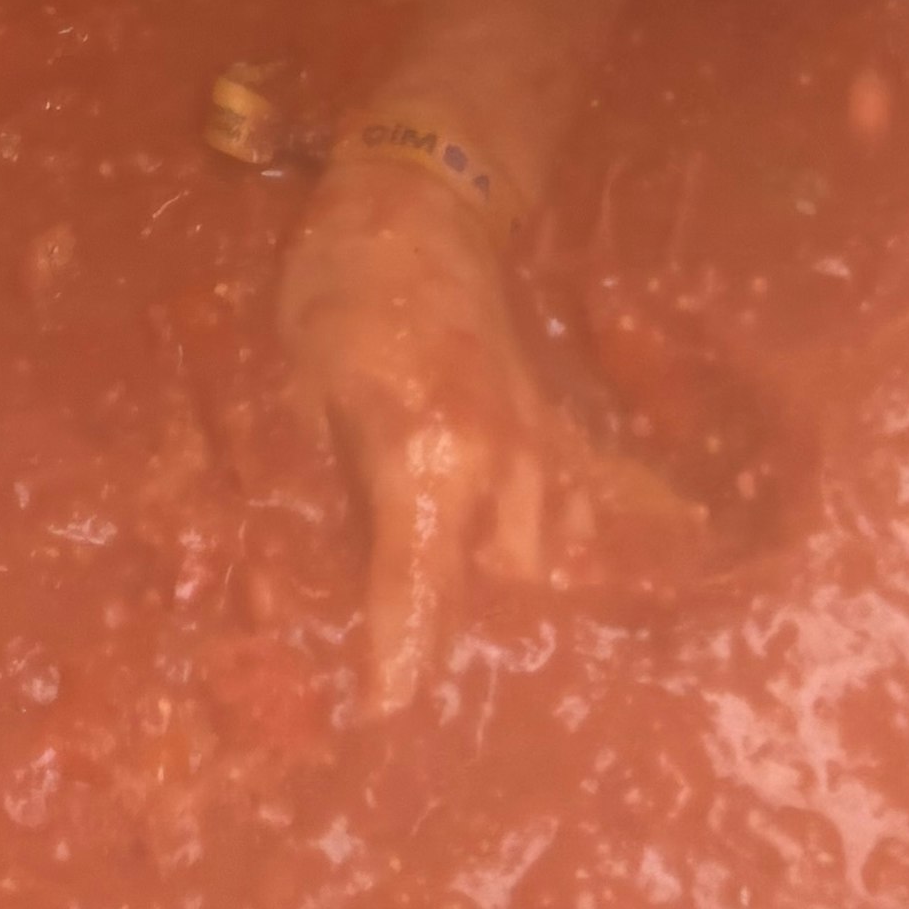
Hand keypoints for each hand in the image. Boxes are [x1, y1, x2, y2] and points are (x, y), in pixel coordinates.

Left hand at [276, 152, 702, 710]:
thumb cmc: (338, 290)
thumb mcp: (301, 389)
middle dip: (450, 624)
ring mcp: (538, 443)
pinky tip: (608, 558)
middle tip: (404, 659)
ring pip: (539, 555)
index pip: (415, 588)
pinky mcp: (556, 420)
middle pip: (490, 587)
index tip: (385, 711)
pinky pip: (585, 502)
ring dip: (503, 583)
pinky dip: (586, 535)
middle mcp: (495, 465)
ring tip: (472, 618)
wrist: (421, 197)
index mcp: (422, 457)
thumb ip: (326, 486)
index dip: (398, 657)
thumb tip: (312, 571)